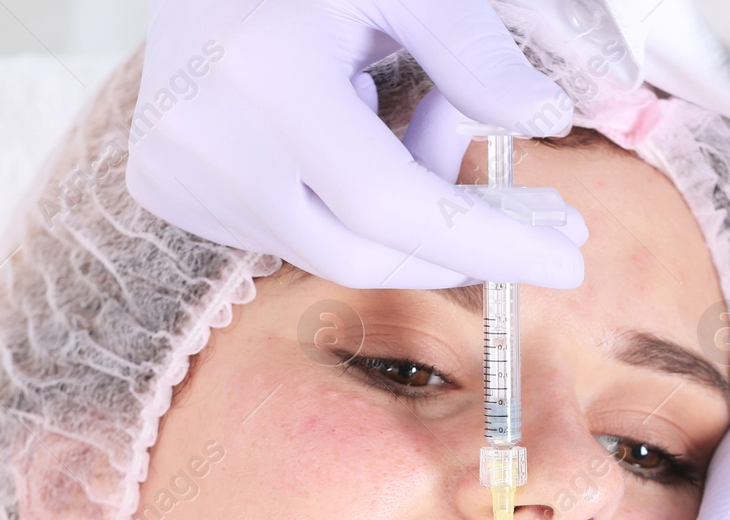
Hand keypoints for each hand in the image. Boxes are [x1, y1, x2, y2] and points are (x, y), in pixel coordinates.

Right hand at [126, 0, 592, 287]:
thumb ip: (473, 51)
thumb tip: (546, 122)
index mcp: (263, 71)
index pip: (389, 204)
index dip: (485, 241)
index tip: (566, 259)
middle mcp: (204, 136)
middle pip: (358, 251)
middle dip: (457, 246)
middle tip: (537, 216)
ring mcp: (174, 169)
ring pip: (324, 250)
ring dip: (401, 214)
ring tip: (431, 126)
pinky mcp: (163, 186)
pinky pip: (284, 234)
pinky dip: (344, 209)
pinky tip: (355, 141)